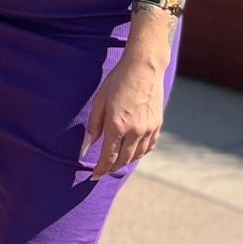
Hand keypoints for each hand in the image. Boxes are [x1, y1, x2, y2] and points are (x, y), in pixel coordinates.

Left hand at [84, 52, 163, 178]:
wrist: (143, 68)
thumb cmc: (117, 82)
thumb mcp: (99, 102)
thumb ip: (93, 127)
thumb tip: (85, 148)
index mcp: (117, 126)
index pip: (108, 157)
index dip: (101, 169)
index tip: (94, 175)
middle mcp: (135, 131)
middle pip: (123, 160)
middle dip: (111, 169)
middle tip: (102, 172)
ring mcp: (149, 129)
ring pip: (137, 155)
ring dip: (126, 162)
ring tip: (115, 163)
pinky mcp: (157, 124)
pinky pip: (149, 146)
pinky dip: (140, 153)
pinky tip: (132, 152)